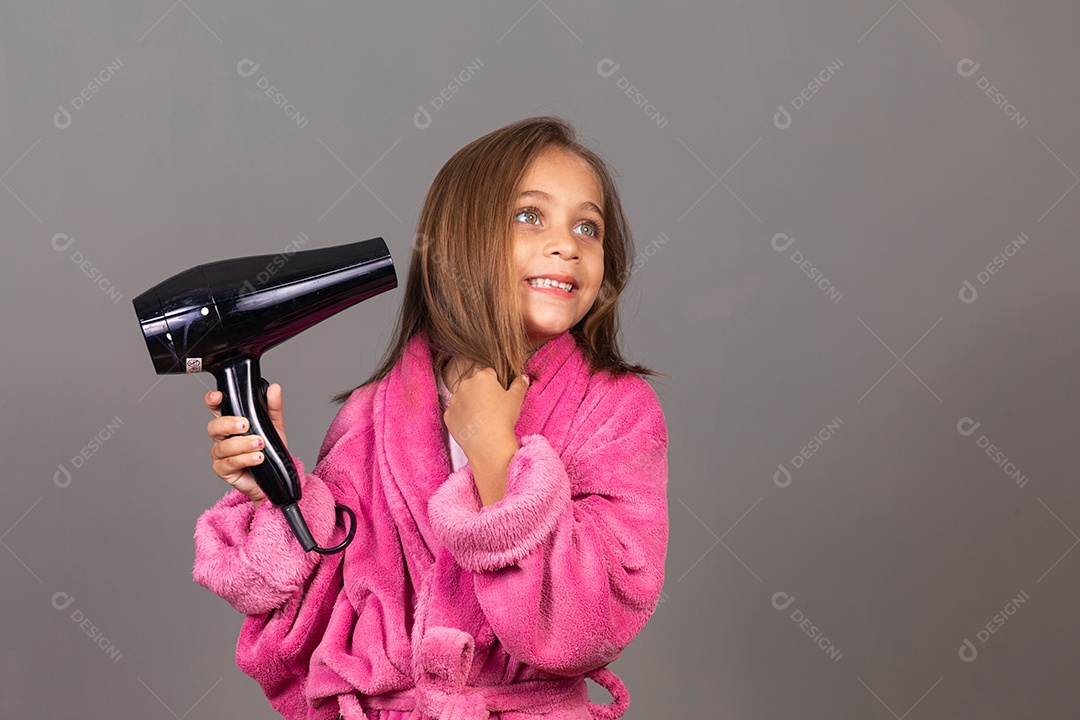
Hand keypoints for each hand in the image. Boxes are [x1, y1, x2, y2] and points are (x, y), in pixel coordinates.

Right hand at [205, 384, 288, 507]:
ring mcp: (221, 454)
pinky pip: (230, 463)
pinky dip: (245, 459)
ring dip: (242, 444)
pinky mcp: (224, 470)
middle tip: (246, 425)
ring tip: (260, 444)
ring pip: (223, 447)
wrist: (275, 477)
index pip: (216, 408)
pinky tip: (258, 458)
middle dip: (228, 424)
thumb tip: (274, 388)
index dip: (212, 401)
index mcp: (230, 422)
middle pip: (214, 427)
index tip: (218, 396)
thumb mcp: (274, 426)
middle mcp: (222, 437)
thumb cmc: (269, 451)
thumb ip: (273, 407)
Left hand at [443, 367, 528, 465]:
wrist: (489, 443)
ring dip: (471, 404)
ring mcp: (454, 400)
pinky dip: (463, 417)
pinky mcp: (448, 415)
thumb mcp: (516, 399)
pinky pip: (456, 412)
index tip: (500, 397)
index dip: (497, 385)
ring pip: (464, 398)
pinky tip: (474, 425)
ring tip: (483, 418)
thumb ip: (519, 384)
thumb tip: (523, 377)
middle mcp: (464, 385)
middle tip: (492, 408)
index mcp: (481, 377)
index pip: (490, 374)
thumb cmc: (503, 418)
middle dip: (481, 393)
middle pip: (475, 385)